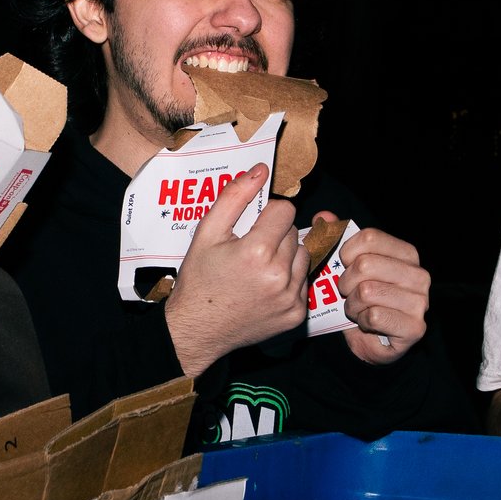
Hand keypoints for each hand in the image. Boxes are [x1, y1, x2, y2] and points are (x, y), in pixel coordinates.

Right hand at [164, 164, 307, 374]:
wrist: (197, 329)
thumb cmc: (199, 279)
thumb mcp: (207, 233)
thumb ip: (234, 197)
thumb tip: (260, 170)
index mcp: (257, 251)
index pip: (284, 210)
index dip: (266, 214)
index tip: (251, 226)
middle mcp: (280, 275)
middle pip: (293, 232)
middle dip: (274, 235)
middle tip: (249, 250)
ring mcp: (291, 298)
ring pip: (303, 256)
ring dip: (286, 256)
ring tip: (258, 268)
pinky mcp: (297, 314)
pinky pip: (303, 283)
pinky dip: (288, 281)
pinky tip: (264, 287)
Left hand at [328, 218, 429, 363]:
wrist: (370, 340)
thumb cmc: (360, 299)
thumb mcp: (345, 267)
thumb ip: (335, 238)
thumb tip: (324, 217)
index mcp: (406, 254)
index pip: (369, 237)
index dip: (346, 253)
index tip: (345, 266)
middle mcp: (419, 275)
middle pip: (365, 264)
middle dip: (346, 282)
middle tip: (347, 292)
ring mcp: (420, 302)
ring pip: (367, 292)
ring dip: (352, 304)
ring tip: (357, 309)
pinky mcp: (414, 327)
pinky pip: (374, 316)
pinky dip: (361, 321)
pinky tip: (367, 323)